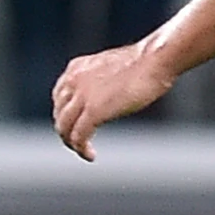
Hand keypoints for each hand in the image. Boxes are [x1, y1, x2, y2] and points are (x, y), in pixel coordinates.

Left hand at [52, 41, 175, 161]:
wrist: (154, 59)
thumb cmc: (145, 61)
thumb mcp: (113, 67)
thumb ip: (103, 79)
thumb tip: (108, 94)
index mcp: (77, 67)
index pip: (59, 96)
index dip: (64, 113)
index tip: (74, 124)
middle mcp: (74, 80)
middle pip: (59, 113)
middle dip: (66, 130)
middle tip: (78, 142)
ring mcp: (82, 95)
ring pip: (64, 127)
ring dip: (71, 142)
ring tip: (83, 150)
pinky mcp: (94, 111)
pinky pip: (79, 136)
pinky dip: (81, 149)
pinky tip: (91, 155)